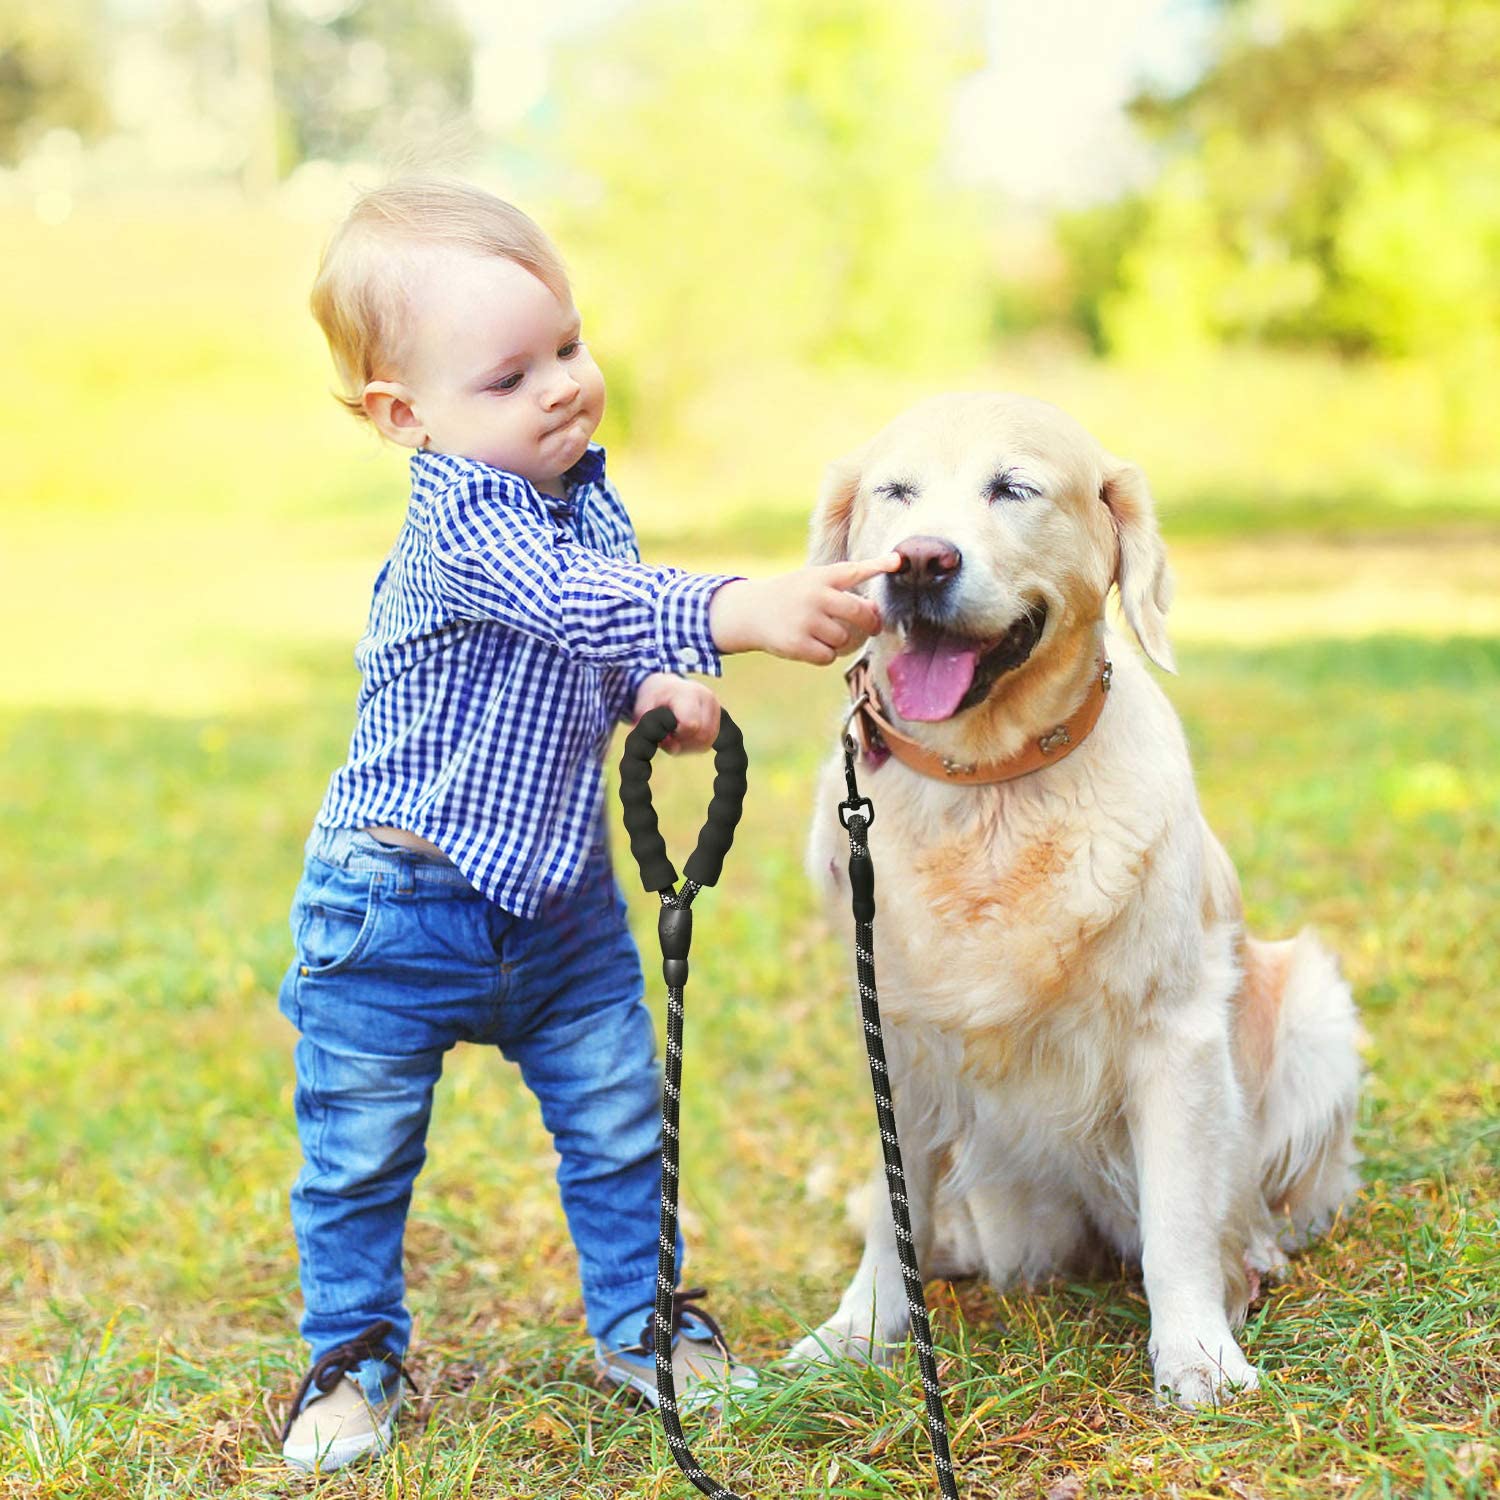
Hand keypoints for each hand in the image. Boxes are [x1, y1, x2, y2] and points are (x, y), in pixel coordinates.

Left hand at [631, 673, 720, 753]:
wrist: (665, 687)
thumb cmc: (653, 698)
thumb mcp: (643, 709)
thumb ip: (653, 728)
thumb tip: (674, 748)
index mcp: (688, 692)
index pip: (692, 725)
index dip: (677, 735)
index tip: (665, 730)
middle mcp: (708, 698)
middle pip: (702, 736)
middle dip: (682, 742)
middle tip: (668, 734)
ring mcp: (716, 708)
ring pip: (707, 741)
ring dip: (688, 745)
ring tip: (674, 734)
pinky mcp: (719, 718)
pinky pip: (709, 741)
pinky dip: (694, 744)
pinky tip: (683, 736)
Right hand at [708, 554, 900, 664]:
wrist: (751, 611)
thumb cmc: (792, 597)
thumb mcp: (812, 582)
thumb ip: (841, 591)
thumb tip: (874, 611)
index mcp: (821, 576)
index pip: (854, 570)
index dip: (878, 565)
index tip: (897, 561)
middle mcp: (815, 595)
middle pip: (859, 613)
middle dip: (870, 623)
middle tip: (872, 628)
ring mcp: (806, 620)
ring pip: (844, 639)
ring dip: (839, 640)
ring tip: (821, 632)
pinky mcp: (797, 643)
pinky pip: (829, 656)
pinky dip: (825, 655)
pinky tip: (810, 645)